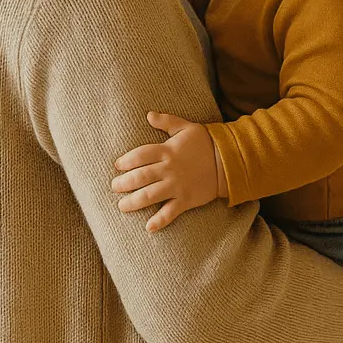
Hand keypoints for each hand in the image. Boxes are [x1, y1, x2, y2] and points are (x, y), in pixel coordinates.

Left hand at [112, 113, 225, 231]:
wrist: (228, 161)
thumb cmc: (206, 143)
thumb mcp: (186, 128)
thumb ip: (167, 121)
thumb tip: (149, 114)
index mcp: (167, 151)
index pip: (140, 155)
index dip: (126, 161)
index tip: (117, 166)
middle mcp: (169, 169)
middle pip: (140, 177)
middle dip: (124, 183)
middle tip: (114, 187)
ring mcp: (177, 186)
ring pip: (149, 196)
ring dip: (133, 202)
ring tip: (122, 206)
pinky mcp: (186, 200)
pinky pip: (170, 212)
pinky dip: (159, 221)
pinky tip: (148, 227)